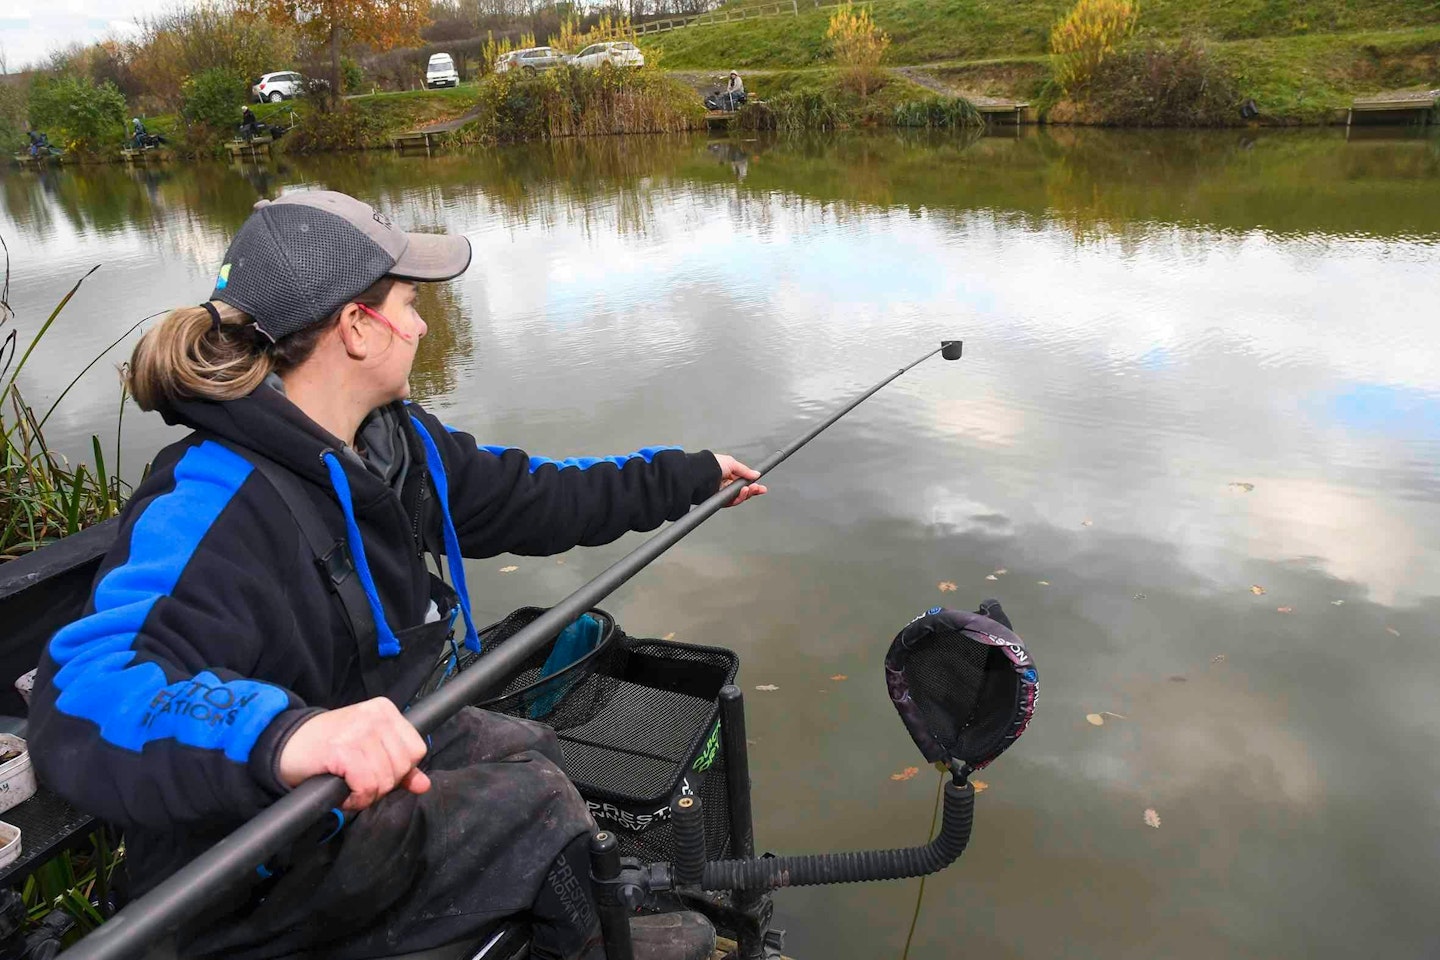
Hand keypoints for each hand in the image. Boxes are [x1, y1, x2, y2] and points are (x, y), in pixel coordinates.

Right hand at [277, 697, 430, 812]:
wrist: (284, 745)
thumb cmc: (326, 747)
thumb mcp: (367, 749)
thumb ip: (397, 765)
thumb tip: (424, 785)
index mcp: (385, 711)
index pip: (416, 749)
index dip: (399, 770)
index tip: (377, 772)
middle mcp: (375, 716)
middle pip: (402, 766)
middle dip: (383, 784)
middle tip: (359, 782)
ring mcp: (359, 731)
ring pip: (385, 780)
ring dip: (367, 794)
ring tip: (349, 786)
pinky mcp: (343, 749)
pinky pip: (366, 786)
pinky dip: (355, 798)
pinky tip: (342, 791)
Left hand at [714, 454, 766, 506]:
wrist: (700, 474)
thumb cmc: (710, 465)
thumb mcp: (731, 463)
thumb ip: (745, 471)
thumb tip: (756, 474)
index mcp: (728, 474)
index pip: (743, 481)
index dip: (752, 484)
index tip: (760, 487)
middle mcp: (726, 484)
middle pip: (743, 491)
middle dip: (752, 490)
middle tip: (759, 489)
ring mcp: (723, 493)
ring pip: (739, 497)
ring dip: (747, 493)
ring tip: (749, 489)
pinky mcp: (720, 500)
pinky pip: (732, 502)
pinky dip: (739, 498)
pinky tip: (743, 492)